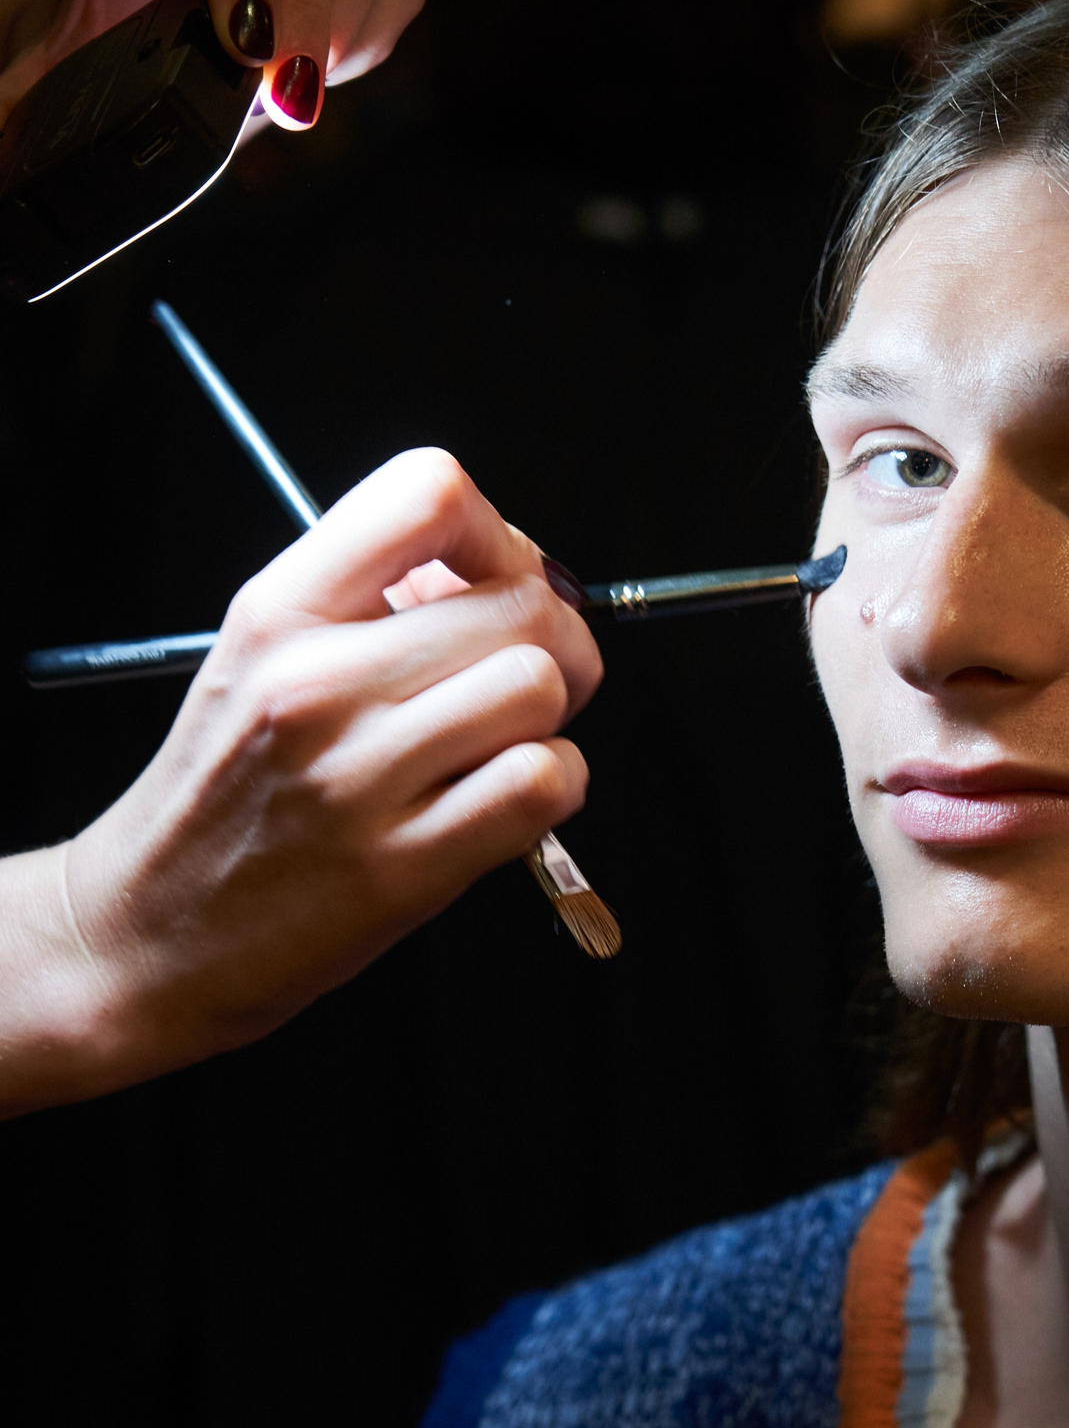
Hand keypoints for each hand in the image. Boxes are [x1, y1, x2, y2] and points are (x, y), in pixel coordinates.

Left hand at [0, 0, 428, 131]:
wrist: (121, 58)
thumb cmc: (83, 63)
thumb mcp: (37, 82)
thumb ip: (18, 104)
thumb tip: (5, 134)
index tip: (244, 50)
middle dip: (308, 0)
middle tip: (289, 99)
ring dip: (352, 15)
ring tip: (305, 91)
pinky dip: (384, 27)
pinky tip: (334, 74)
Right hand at [0, 451, 600, 1112]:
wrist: (151, 935)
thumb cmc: (224, 797)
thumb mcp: (261, 659)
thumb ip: (373, 599)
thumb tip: (505, 568)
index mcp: (279, 612)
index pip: (432, 493)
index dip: (501, 535)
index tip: (495, 584)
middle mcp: (314, 683)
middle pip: (521, 602)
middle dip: (558, 639)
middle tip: (527, 681)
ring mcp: (357, 777)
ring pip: (538, 687)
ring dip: (550, 720)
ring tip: (500, 747)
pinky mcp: (401, 867)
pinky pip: (543, 783)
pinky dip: (556, 785)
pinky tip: (510, 799)